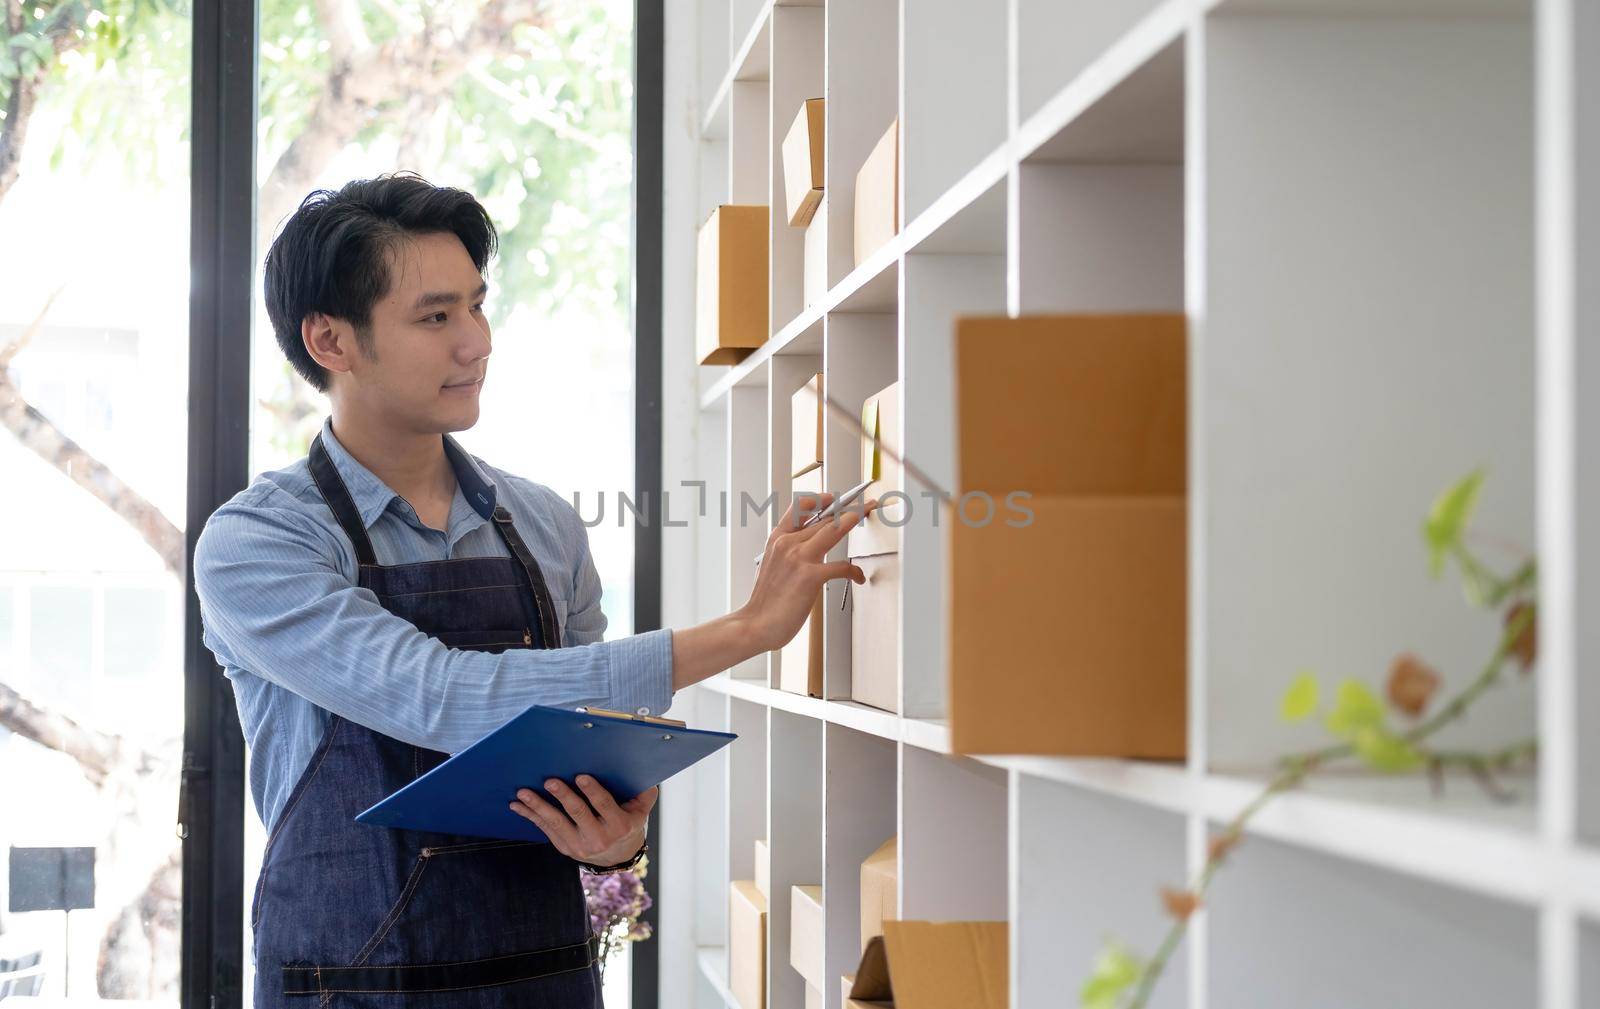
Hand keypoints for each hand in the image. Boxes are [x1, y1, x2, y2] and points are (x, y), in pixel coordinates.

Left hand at [509, 776, 655, 865]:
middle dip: (563, 796)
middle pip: (578, 813)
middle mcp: (599, 838)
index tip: (581, 776)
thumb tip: (644, 772)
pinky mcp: (565, 848)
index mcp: (620, 825)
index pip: (604, 806)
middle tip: (550, 780)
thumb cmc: (629, 823)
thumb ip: (644, 794)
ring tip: (524, 792)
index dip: (593, 791)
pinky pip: (545, 830)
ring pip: (556, 823)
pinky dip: (530, 816)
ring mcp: (580, 845)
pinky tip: (517, 805)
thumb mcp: (641, 811)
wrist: (618, 856)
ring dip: (538, 806)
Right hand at [740, 492, 868, 652]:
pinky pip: (842, 567)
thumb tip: (812, 544)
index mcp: (777, 539)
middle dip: (848, 508)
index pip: (799, 508)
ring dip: (853, 519)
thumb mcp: (771, 565)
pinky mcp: (811, 576)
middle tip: (865, 505)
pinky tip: (859, 577)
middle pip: (824, 518)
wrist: (756, 624)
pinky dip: (855, 572)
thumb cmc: (766, 600)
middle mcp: (788, 544)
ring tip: (865, 514)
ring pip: (833, 529)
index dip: (819, 498)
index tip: (833, 496)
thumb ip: (789, 551)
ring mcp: (799, 558)